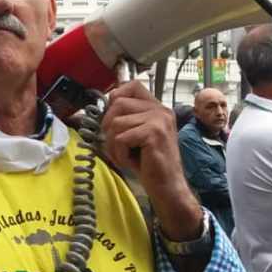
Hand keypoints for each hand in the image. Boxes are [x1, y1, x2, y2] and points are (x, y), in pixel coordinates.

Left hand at [100, 81, 201, 237]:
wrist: (167, 185)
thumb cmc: (149, 163)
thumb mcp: (136, 135)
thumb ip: (126, 117)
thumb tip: (104, 103)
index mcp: (157, 108)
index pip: (132, 85)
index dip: (115, 97)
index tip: (113, 117)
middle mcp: (160, 110)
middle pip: (118, 103)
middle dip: (108, 126)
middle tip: (117, 144)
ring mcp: (159, 120)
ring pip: (116, 122)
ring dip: (113, 144)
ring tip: (126, 155)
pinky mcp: (154, 133)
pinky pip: (120, 138)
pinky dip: (119, 154)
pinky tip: (131, 162)